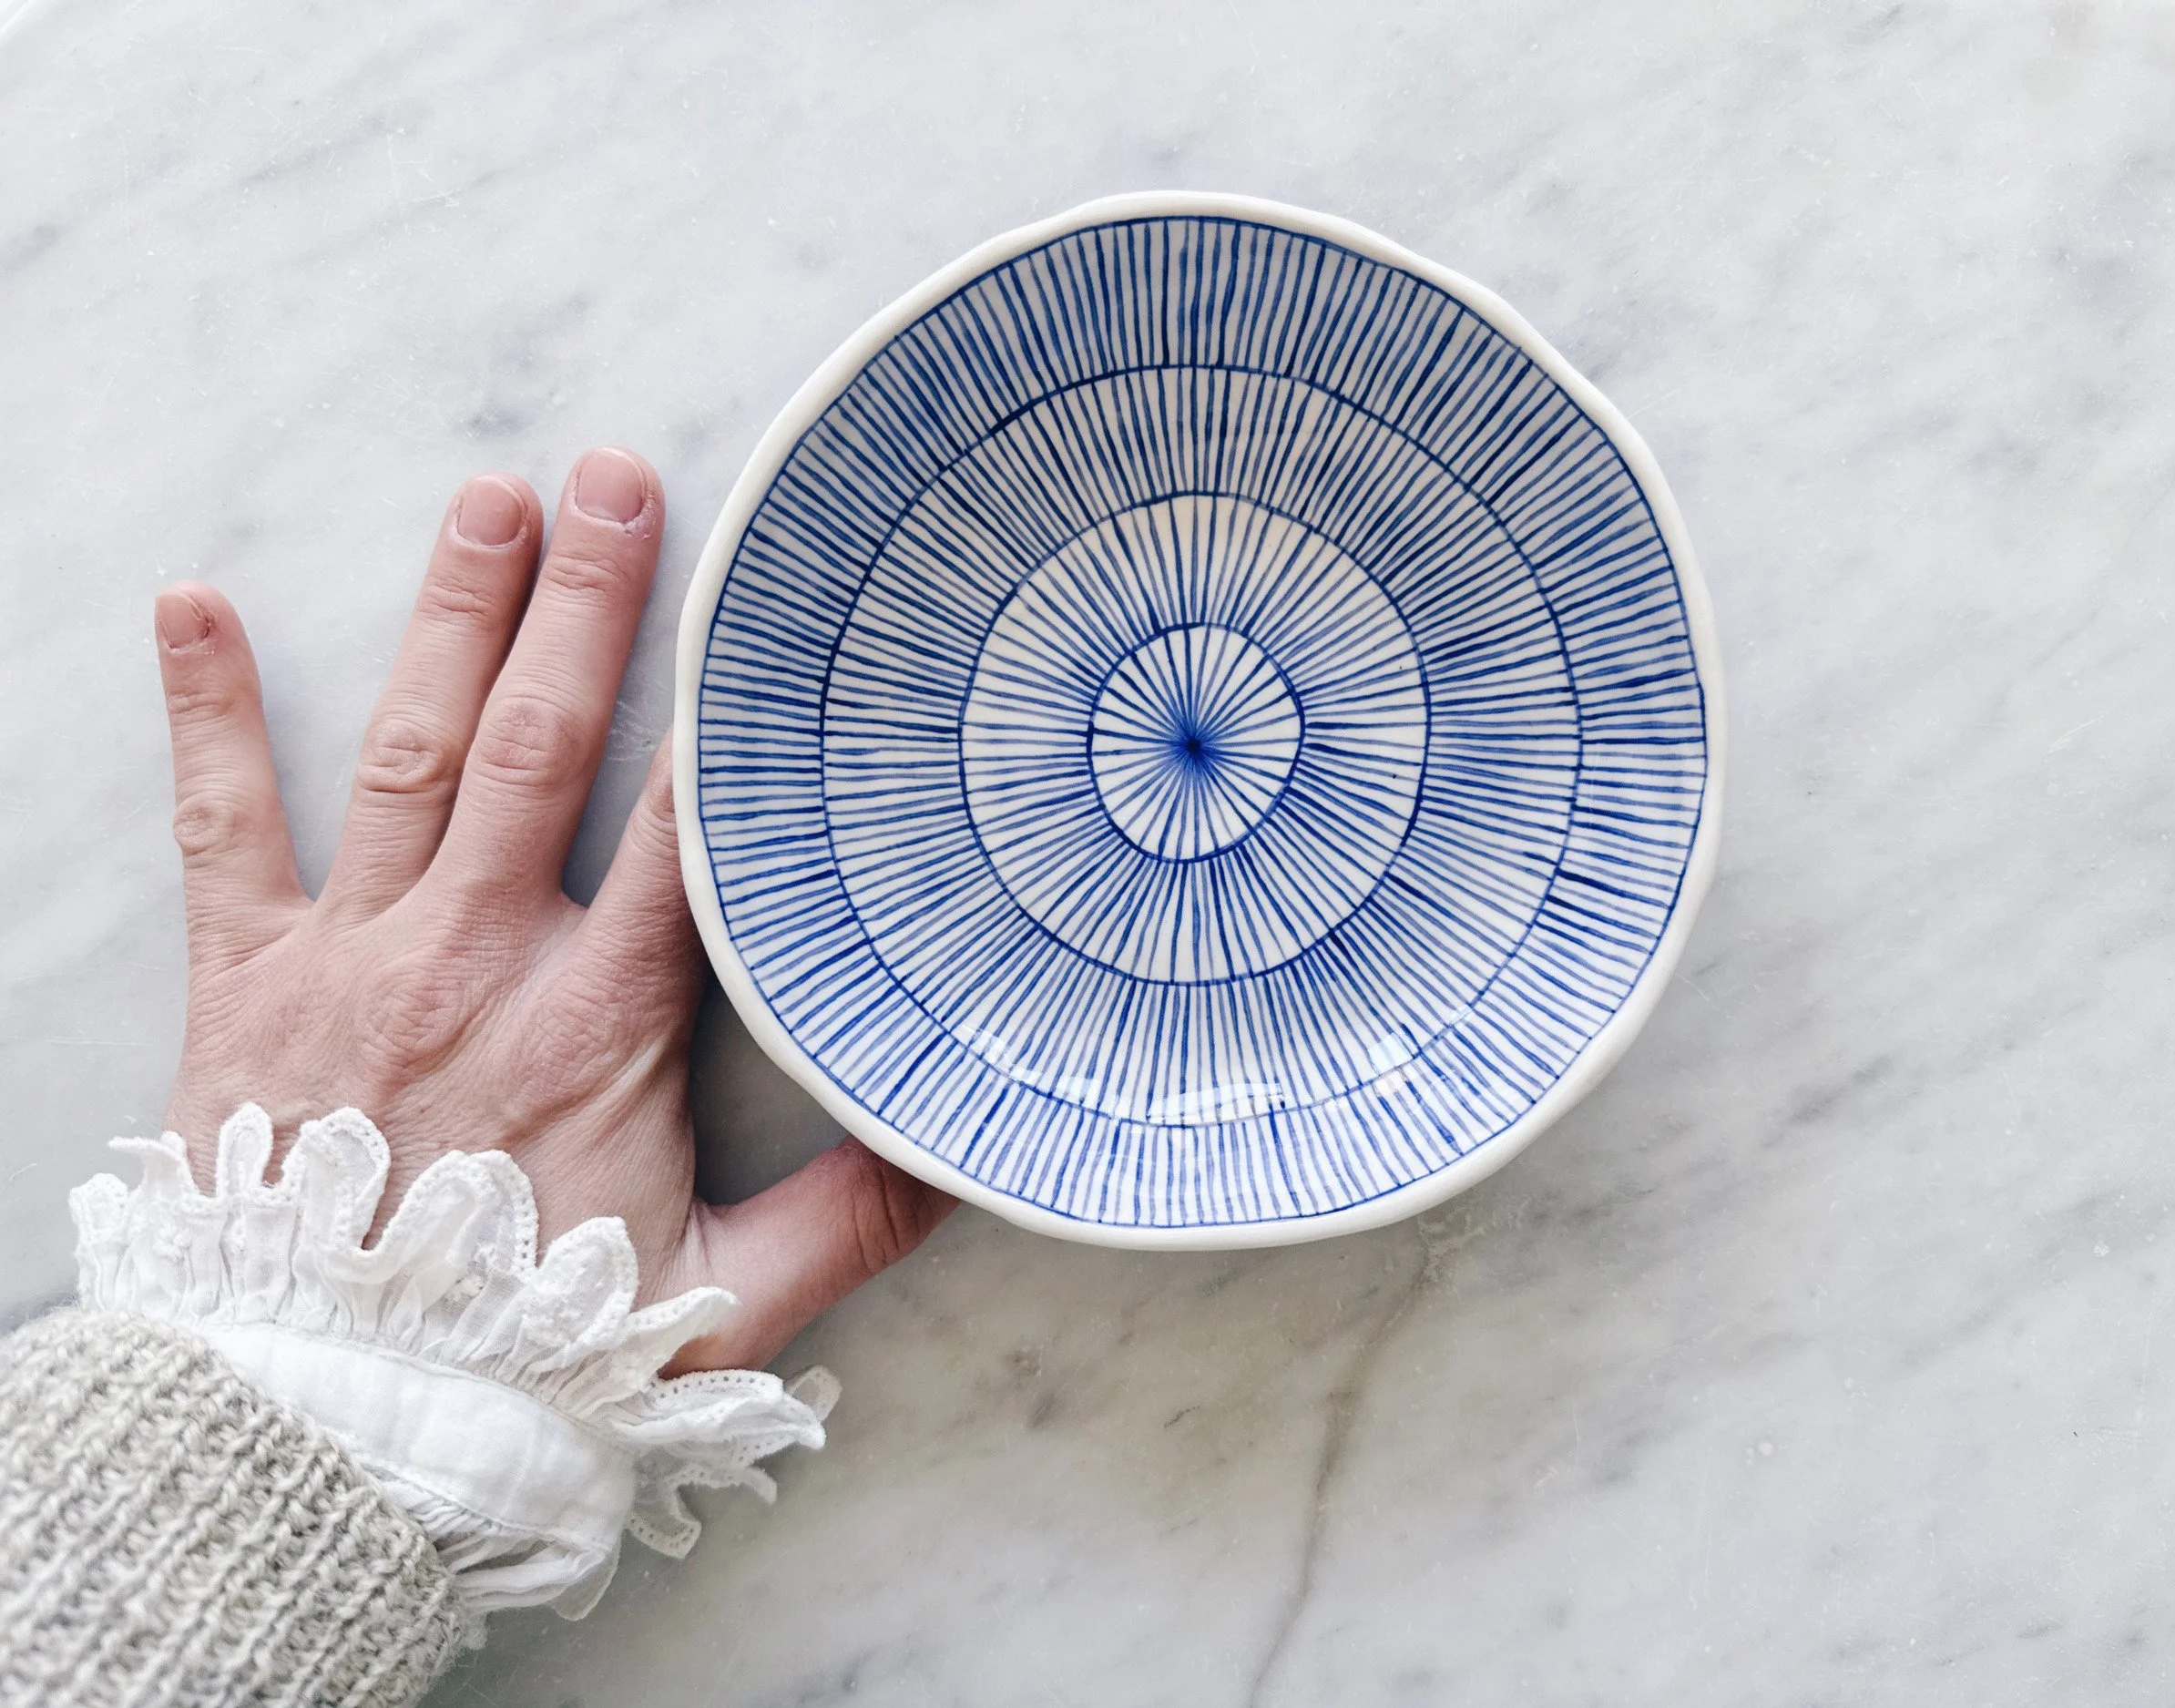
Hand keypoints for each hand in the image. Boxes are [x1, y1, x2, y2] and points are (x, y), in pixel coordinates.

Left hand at [152, 447, 955, 1369]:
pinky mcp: (243, 981)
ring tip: (490, 498)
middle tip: (617, 476)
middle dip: (586, 603)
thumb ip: (852, 1217)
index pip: (673, 829)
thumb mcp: (720, 1302)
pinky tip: (195, 606)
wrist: (328, 1415)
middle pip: (544, 746)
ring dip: (454, 618)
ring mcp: (354, 956)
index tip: (751, 613)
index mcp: (598, 1021)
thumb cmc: (527, 1352)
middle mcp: (477, 959)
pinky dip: (208, 715)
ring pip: (415, 753)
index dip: (718, 715)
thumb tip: (975, 1149)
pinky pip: (222, 829)